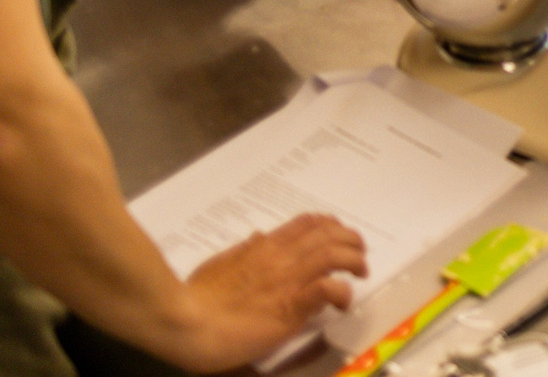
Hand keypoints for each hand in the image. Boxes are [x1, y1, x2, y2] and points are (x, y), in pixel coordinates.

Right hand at [168, 214, 367, 372]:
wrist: (187, 323)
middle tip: (358, 253)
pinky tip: (342, 302)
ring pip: (335, 254)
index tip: (338, 235)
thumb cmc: (196, 298)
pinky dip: (342, 292)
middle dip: (351, 240)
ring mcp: (287, 280)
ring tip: (360, 272)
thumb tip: (258, 238)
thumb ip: (242, 252)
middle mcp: (280, 257)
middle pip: (328, 234)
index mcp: (263, 247)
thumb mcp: (219, 265)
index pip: (306, 224)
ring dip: (354, 261)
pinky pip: (327, 289)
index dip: (330, 226)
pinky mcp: (290, 307)